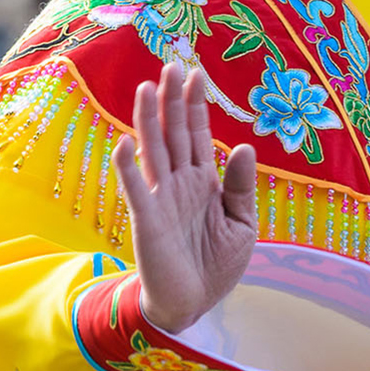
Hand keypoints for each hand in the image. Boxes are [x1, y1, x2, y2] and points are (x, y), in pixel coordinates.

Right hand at [114, 62, 258, 335]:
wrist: (193, 306)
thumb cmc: (215, 265)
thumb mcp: (241, 224)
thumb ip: (241, 186)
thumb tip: (244, 146)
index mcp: (203, 181)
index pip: (198, 135)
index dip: (196, 105)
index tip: (197, 73)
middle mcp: (179, 182)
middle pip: (174, 133)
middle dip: (173, 100)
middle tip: (171, 64)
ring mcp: (161, 198)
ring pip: (154, 150)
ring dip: (149, 120)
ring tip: (147, 87)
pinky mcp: (146, 220)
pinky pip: (136, 188)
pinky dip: (128, 165)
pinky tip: (125, 140)